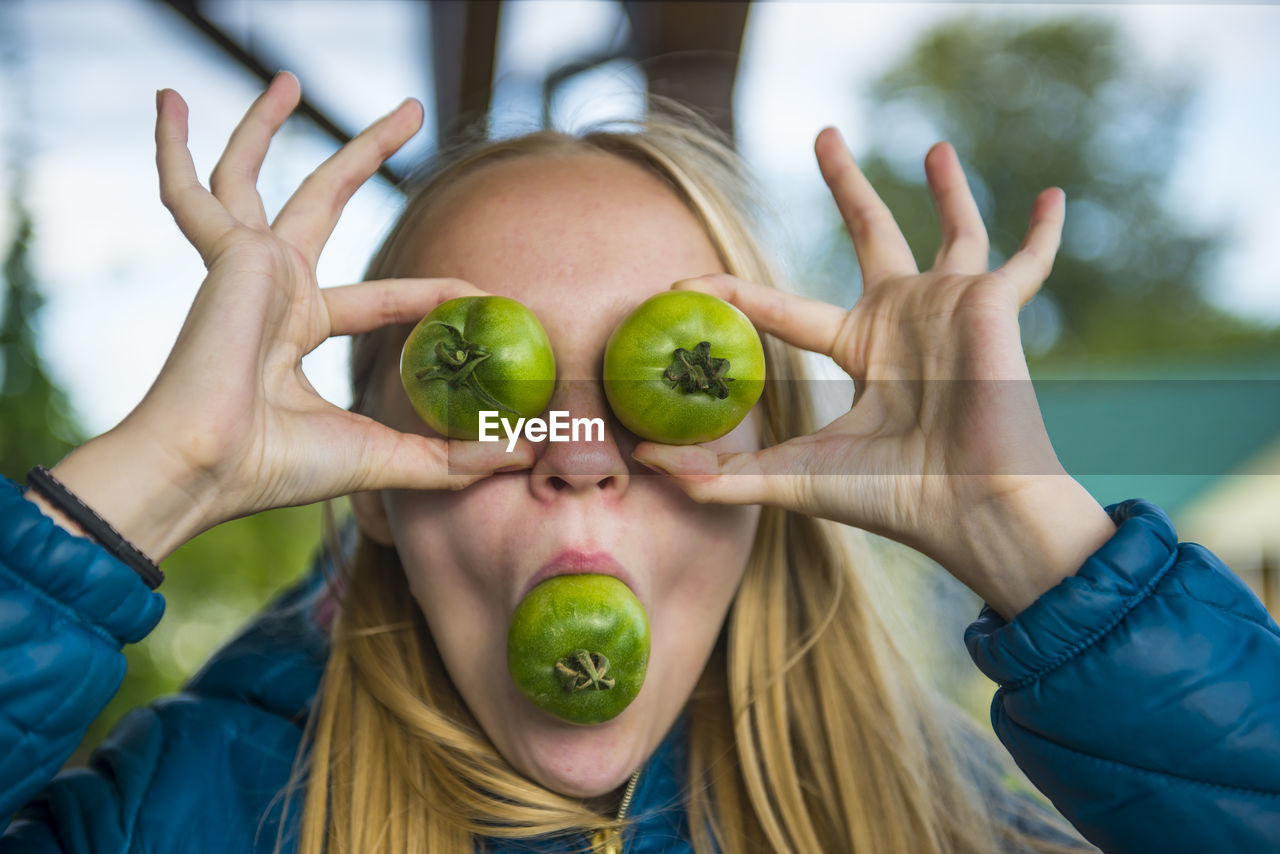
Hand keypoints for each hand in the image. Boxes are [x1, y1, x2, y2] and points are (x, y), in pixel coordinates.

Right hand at [39, 74, 528, 560]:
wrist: (211, 468)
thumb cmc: (278, 467)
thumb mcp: (382, 456)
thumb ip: (447, 458)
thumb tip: (520, 456)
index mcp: (299, 332)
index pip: (382, 299)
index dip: (432, 293)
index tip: (480, 291)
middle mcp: (271, 290)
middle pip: (324, 202)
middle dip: (367, 155)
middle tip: (411, 110)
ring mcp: (245, 267)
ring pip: (253, 176)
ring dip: (264, 125)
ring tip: (289, 78)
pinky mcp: (226, 254)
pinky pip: (189, 192)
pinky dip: (172, 149)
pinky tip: (163, 100)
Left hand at [633, 129, 1113, 616]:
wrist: (968, 507)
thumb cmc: (890, 496)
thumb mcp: (793, 477)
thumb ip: (721, 473)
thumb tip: (645, 464)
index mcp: (857, 349)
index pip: (781, 308)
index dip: (733, 294)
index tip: (685, 280)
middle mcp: (903, 320)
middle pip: (871, 233)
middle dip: (848, 184)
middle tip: (824, 136)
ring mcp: (952, 308)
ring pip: (955, 232)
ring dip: (949, 190)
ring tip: (937, 146)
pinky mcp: (996, 305)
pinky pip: (1029, 261)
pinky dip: (1044, 233)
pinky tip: (1056, 195)